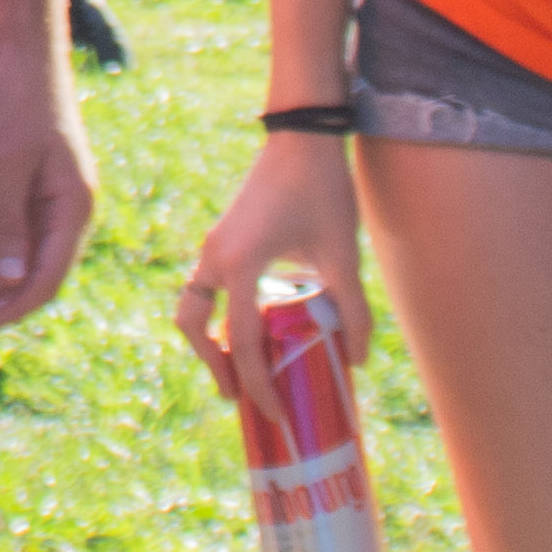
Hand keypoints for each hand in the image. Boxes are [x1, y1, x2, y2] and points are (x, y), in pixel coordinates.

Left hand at [0, 30, 97, 332]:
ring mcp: (56, 205)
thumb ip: (9, 220)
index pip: (46, 280)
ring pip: (26, 266)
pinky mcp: (37, 195)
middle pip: (36, 281)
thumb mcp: (8, 162)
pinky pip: (19, 244)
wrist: (23, 55)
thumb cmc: (17, 102)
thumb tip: (10, 277)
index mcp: (73, 209)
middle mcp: (71, 214)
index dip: (8, 310)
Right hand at [173, 133, 367, 428]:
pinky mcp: (224, 237)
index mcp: (239, 264)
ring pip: (194, 304)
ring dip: (211, 339)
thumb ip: (352, 309)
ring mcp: (215, 244)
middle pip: (193, 323)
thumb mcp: (342, 255)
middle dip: (213, 364)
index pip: (240, 340)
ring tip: (242, 368)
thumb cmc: (322, 191)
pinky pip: (210, 287)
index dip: (257, 383)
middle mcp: (216, 256)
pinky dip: (221, 315)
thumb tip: (358, 360)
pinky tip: (256, 325)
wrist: (302, 136)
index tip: (275, 415)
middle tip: (241, 396)